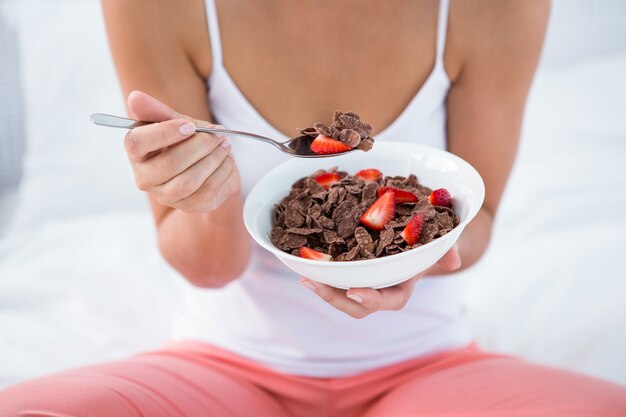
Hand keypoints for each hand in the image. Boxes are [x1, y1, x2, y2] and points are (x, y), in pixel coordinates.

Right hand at [124, 90, 239, 212]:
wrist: (212, 168)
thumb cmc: (188, 143)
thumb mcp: (176, 123)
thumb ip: (158, 112)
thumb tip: (135, 97)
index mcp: (136, 153)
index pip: (137, 142)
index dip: (164, 133)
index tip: (189, 125)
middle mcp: (145, 178)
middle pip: (170, 163)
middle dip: (200, 145)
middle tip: (217, 134)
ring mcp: (166, 196)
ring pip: (189, 180)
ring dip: (213, 158)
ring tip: (225, 144)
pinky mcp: (189, 206)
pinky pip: (207, 190)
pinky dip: (222, 171)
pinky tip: (227, 160)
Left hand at [300, 246, 461, 318]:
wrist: (414, 236)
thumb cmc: (425, 241)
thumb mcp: (437, 242)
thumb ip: (446, 250)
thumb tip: (453, 261)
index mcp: (401, 287)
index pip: (389, 301)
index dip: (372, 300)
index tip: (356, 291)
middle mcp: (379, 290)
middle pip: (357, 306)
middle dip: (336, 299)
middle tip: (316, 285)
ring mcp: (362, 283)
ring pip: (341, 295)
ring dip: (322, 289)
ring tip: (304, 278)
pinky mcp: (348, 273)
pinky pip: (333, 279)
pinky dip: (318, 274)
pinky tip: (302, 264)